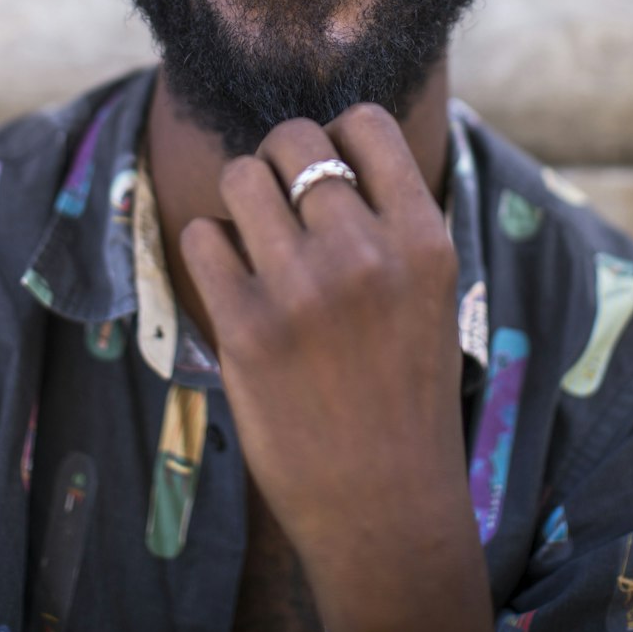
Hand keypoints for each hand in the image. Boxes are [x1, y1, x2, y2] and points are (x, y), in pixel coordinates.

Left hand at [180, 104, 491, 631]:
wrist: (387, 508)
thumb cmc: (407, 393)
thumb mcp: (430, 293)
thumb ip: (391, 220)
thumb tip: (334, 143)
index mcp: (423, 239)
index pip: (366, 123)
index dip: (337, 132)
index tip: (328, 164)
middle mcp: (366, 253)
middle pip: (293, 138)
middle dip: (279, 157)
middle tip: (281, 200)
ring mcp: (302, 290)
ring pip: (240, 175)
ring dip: (241, 196)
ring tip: (254, 236)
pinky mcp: (245, 329)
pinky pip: (202, 235)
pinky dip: (211, 248)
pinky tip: (234, 281)